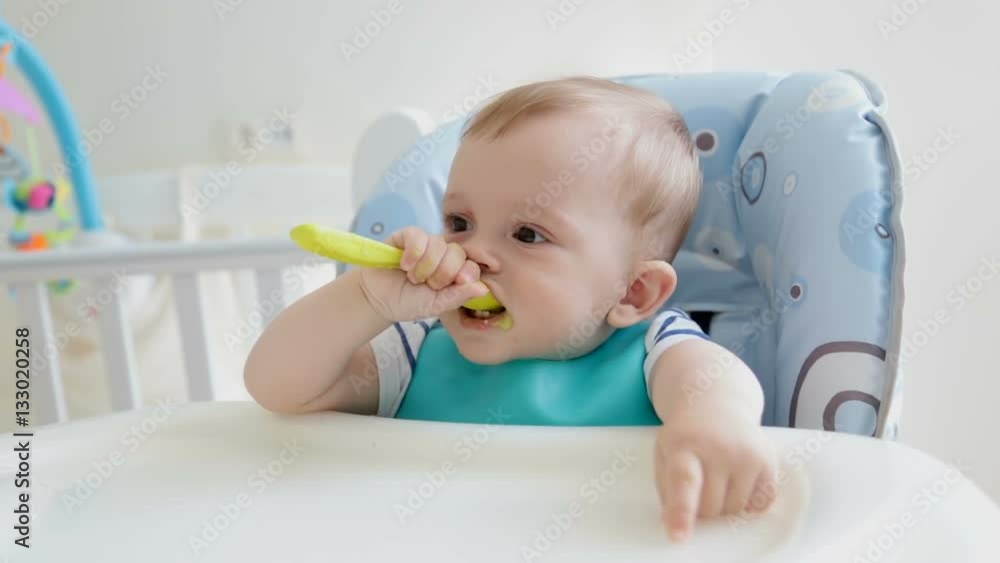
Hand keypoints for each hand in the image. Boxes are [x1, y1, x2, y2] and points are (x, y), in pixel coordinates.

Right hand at [358, 227, 487, 321]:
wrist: (378, 299)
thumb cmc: (409, 302)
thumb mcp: (436, 305)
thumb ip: (459, 296)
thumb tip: (483, 289)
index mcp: (456, 271)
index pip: (472, 265)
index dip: (464, 275)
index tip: (451, 285)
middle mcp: (444, 254)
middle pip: (457, 253)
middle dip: (441, 274)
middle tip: (426, 285)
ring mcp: (427, 243)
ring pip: (438, 245)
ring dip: (424, 267)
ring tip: (412, 277)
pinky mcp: (408, 236)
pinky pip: (418, 236)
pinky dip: (413, 253)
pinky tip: (404, 265)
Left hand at [655, 405, 777, 541]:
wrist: (716, 404)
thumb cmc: (686, 436)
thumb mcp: (664, 452)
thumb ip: (666, 488)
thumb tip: (671, 523)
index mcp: (684, 445)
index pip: (685, 482)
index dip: (681, 512)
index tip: (678, 536)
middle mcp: (719, 447)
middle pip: (711, 507)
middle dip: (703, 508)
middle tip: (700, 485)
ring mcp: (746, 453)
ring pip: (736, 510)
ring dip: (725, 505)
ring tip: (719, 477)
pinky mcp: (768, 460)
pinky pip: (760, 504)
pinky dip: (749, 502)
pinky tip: (739, 479)